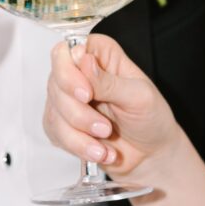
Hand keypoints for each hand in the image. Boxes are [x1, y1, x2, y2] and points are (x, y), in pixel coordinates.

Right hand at [43, 34, 180, 181]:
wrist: (150, 154)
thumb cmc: (150, 118)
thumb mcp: (138, 96)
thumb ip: (109, 81)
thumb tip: (84, 60)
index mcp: (99, 55)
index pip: (66, 51)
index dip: (69, 73)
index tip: (86, 95)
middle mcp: (79, 74)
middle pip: (56, 84)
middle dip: (79, 113)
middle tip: (105, 127)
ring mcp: (67, 99)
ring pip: (54, 112)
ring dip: (81, 133)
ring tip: (106, 143)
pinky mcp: (61, 124)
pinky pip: (56, 133)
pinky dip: (78, 146)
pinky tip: (99, 151)